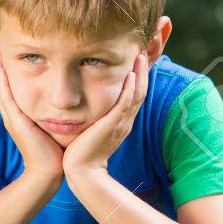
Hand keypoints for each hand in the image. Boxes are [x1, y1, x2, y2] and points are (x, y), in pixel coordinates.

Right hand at [0, 49, 65, 181]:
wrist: (50, 170)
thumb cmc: (55, 149)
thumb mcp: (51, 124)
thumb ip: (52, 110)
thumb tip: (63, 97)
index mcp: (19, 113)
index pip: (8, 85)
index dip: (6, 67)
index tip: (9, 48)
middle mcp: (12, 113)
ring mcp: (11, 117)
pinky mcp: (15, 121)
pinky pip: (4, 96)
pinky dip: (1, 80)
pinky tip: (1, 66)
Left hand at [63, 52, 147, 176]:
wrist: (81, 172)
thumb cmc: (80, 153)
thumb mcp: (91, 131)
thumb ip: (93, 118)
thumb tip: (86, 106)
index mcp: (121, 122)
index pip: (134, 96)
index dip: (137, 78)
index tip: (135, 61)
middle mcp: (125, 122)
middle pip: (140, 92)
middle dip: (142, 72)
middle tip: (142, 52)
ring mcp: (121, 124)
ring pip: (136, 95)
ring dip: (139, 74)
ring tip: (139, 56)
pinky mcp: (112, 126)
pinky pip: (125, 104)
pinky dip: (129, 89)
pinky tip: (131, 75)